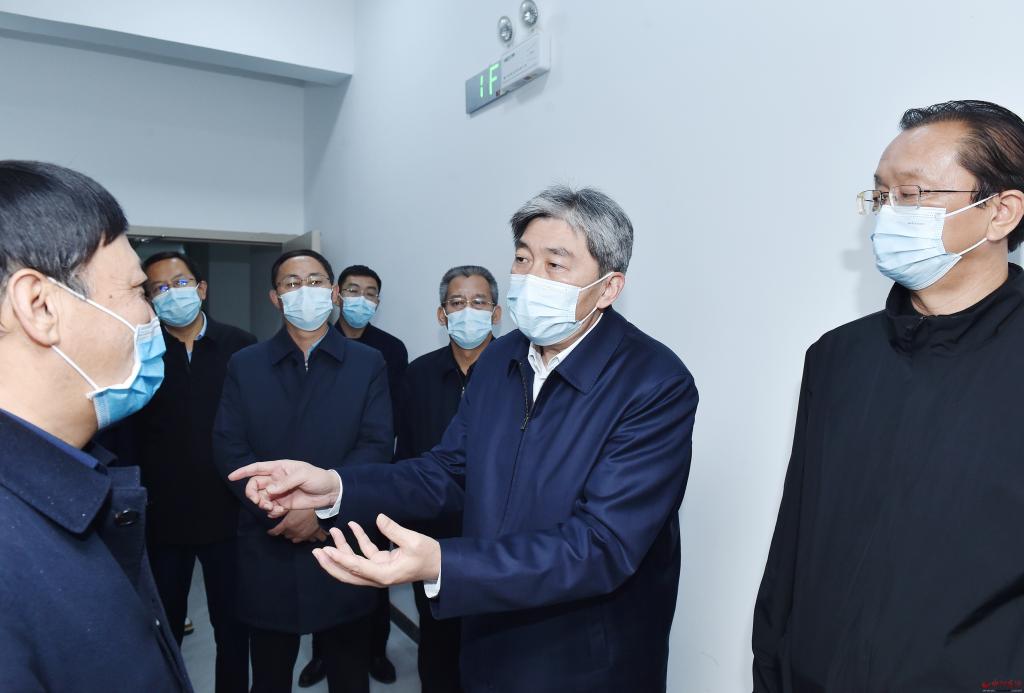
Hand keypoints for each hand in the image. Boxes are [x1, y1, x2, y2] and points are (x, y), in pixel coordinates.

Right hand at [228, 459, 339, 517]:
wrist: (330, 493)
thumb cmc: (318, 478)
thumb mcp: (303, 476)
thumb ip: (285, 482)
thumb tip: (269, 490)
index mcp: (279, 467)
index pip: (257, 468)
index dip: (243, 471)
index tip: (231, 476)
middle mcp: (276, 479)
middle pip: (255, 485)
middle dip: (252, 494)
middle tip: (260, 502)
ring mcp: (279, 492)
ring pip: (261, 499)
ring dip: (262, 505)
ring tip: (273, 508)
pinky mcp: (283, 504)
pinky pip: (270, 509)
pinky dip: (272, 512)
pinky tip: (280, 511)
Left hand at [267, 508, 326, 542]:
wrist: (321, 507)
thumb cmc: (305, 504)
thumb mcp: (291, 505)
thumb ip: (281, 511)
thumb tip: (270, 514)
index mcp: (287, 524)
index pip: (275, 531)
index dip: (271, 532)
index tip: (269, 532)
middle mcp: (295, 532)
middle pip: (286, 535)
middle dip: (285, 531)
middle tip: (286, 526)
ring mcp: (305, 535)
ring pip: (295, 540)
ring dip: (295, 535)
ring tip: (296, 531)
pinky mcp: (314, 534)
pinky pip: (312, 540)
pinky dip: (311, 538)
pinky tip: (311, 535)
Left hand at [312, 514, 440, 587]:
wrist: (439, 565)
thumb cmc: (428, 555)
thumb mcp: (414, 541)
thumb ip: (394, 530)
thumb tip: (379, 518)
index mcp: (384, 574)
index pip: (356, 567)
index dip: (340, 559)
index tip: (326, 550)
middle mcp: (377, 576)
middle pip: (348, 573)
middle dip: (331, 563)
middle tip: (316, 551)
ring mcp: (378, 570)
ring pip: (353, 564)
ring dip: (342, 549)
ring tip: (333, 532)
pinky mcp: (382, 563)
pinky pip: (365, 554)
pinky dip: (358, 541)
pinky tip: (352, 527)